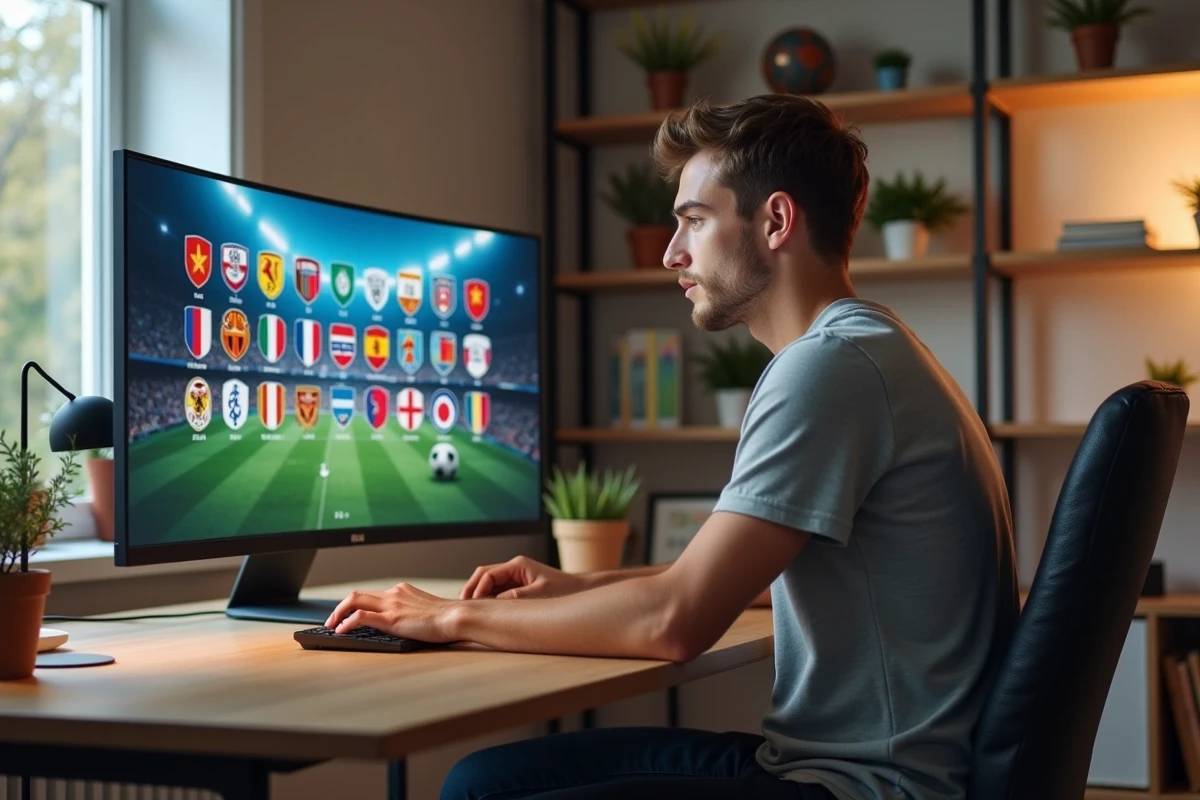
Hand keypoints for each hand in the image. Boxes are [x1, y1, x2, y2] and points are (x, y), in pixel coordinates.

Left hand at [326, 583, 458, 641]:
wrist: (455, 617)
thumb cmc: (447, 618)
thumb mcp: (425, 609)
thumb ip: (411, 611)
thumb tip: (405, 622)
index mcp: (402, 591)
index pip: (372, 594)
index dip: (356, 604)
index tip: (349, 613)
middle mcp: (394, 594)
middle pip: (358, 594)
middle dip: (341, 606)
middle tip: (333, 619)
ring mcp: (391, 605)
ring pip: (354, 601)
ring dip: (338, 612)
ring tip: (331, 625)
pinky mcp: (391, 618)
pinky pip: (360, 617)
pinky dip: (346, 623)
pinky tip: (341, 631)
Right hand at [461, 555, 584, 599]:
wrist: (579, 590)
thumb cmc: (563, 590)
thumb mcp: (539, 595)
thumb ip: (516, 597)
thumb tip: (494, 603)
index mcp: (518, 565)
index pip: (488, 574)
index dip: (477, 589)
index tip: (472, 604)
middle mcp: (514, 568)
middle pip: (483, 576)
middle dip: (472, 590)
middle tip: (462, 607)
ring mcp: (515, 577)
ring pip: (488, 584)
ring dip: (478, 596)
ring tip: (470, 611)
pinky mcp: (517, 587)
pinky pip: (497, 592)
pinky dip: (488, 600)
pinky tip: (484, 612)